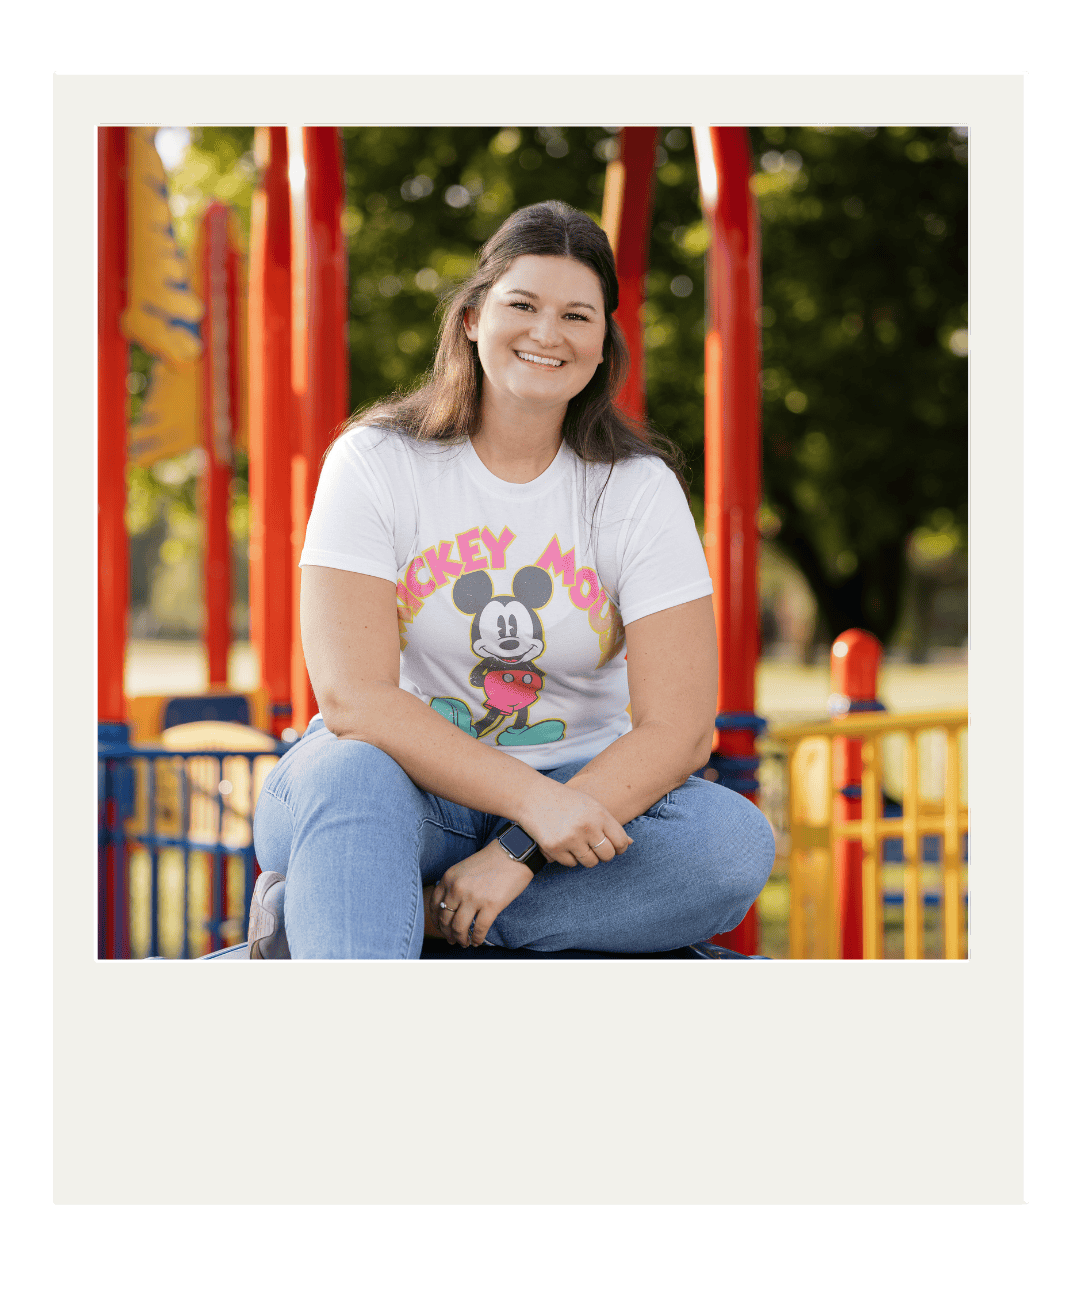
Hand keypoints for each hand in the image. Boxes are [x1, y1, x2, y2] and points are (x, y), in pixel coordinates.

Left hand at [431, 843, 535, 947]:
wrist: (514, 852)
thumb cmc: (491, 860)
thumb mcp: (464, 868)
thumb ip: (454, 885)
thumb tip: (451, 908)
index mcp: (449, 878)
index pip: (435, 905)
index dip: (436, 920)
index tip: (441, 928)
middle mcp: (457, 888)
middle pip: (446, 919)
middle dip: (448, 933)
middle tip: (452, 939)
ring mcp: (473, 898)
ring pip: (459, 928)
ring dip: (461, 939)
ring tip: (465, 942)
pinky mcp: (491, 906)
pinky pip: (479, 929)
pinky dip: (477, 938)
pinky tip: (478, 941)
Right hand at [517, 778, 631, 868]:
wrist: (533, 796)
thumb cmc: (565, 801)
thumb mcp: (591, 806)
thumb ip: (610, 824)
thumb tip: (630, 844)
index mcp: (599, 814)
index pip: (621, 841)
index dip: (620, 847)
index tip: (614, 847)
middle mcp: (587, 827)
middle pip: (607, 855)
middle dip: (603, 854)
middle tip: (595, 847)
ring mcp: (570, 838)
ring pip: (590, 862)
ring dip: (586, 857)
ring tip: (578, 844)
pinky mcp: (555, 848)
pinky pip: (571, 863)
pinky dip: (569, 857)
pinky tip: (563, 843)